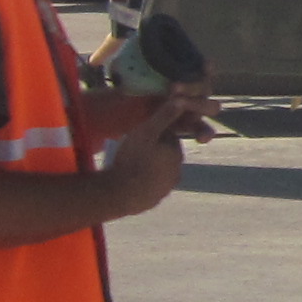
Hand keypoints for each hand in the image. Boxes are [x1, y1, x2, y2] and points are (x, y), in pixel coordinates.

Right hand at [97, 91, 217, 212]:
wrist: (120, 194)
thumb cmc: (133, 159)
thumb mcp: (146, 132)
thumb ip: (164, 116)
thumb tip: (181, 99)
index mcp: (176, 153)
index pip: (168, 140)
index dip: (153, 136)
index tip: (138, 137)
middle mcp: (176, 172)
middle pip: (163, 157)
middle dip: (152, 153)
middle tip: (130, 151)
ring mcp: (165, 189)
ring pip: (156, 173)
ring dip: (146, 169)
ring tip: (127, 166)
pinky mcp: (154, 201)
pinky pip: (148, 189)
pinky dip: (141, 185)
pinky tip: (127, 181)